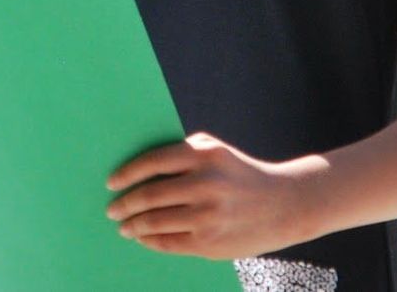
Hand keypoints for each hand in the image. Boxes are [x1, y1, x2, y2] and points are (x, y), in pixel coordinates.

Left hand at [104, 132, 324, 258]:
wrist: (285, 205)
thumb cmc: (240, 174)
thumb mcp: (216, 152)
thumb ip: (182, 154)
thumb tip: (136, 169)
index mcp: (204, 154)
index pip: (153, 161)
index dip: (127, 173)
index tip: (111, 182)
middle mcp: (206, 184)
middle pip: (151, 195)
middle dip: (125, 204)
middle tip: (111, 210)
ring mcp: (208, 216)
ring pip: (156, 222)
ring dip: (134, 226)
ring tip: (124, 226)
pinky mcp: (210, 243)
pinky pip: (169, 243)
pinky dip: (150, 241)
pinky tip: (143, 238)